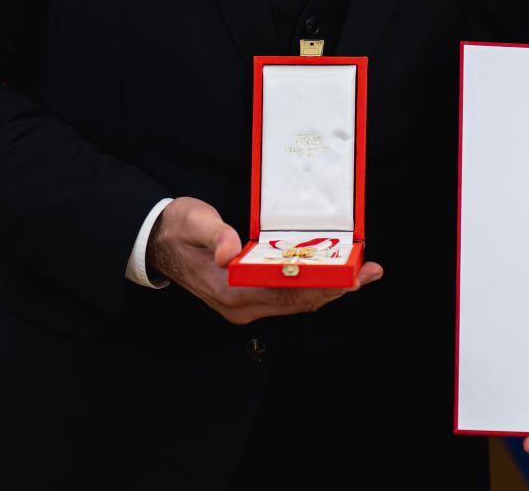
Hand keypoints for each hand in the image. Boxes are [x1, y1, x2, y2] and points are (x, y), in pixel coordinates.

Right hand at [146, 197, 381, 324]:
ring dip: (329, 289)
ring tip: (362, 275)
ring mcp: (244, 305)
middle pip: (298, 302)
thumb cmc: (178, 230)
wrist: (158, 241)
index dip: (321, 286)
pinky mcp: (247, 297)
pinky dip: (313, 286)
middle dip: (336, 289)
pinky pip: (288, 296)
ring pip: (296, 302)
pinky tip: (332, 275)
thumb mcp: (196, 223)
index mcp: (230, 291)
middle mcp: (240, 305)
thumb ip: (216, 236)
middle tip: (370, 273)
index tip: (350, 278)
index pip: (286, 293)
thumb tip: (231, 251)